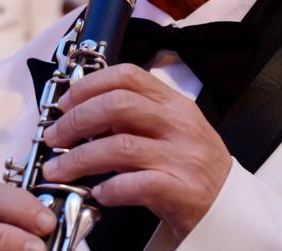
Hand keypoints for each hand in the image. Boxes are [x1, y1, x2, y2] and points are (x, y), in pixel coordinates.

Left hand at [41, 64, 231, 240]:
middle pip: (118, 105)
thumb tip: (84, 113)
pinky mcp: (181, 189)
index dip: (89, 85)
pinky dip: (110, 188)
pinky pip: (136, 184)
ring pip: (120, 145)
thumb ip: (135, 118)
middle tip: (54, 137)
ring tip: (57, 170)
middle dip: (76, 120)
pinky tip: (98, 193)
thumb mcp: (169, 130)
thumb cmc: (190, 167)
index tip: (65, 103)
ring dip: (79, 158)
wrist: (227, 204)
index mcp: (174, 104)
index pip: (128, 76)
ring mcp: (181, 156)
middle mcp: (179, 124)